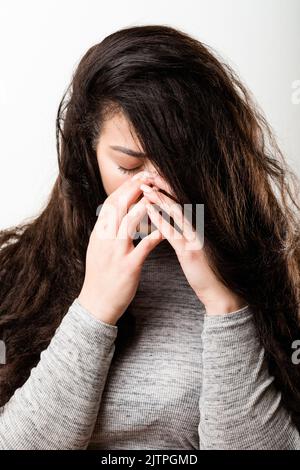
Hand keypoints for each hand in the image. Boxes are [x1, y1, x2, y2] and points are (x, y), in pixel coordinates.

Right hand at [78, 171, 164, 324]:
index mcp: (99, 234)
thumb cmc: (100, 275)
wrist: (97, 303)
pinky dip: (155, 235)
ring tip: (158, 194)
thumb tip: (113, 213)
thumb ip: (105, 230)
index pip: (111, 204)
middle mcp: (105, 239)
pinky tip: (166, 228)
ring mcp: (116, 252)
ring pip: (129, 222)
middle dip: (135, 189)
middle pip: (119, 207)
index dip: (125, 188)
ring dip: (144, 205)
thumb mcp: (97, 249)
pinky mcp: (128, 266)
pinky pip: (144, 247)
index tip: (139, 177)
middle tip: (150, 176)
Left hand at [140, 174, 246, 314]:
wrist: (219, 292)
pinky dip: (160, 219)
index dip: (166, 189)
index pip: (179, 203)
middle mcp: (197, 228)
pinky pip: (173, 232)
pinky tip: (149, 211)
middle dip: (161, 188)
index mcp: (196, 227)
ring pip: (176, 213)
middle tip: (145, 177)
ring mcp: (195, 238)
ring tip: (145, 189)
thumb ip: (184, 233)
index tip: (150, 179)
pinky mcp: (191, 251)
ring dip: (159, 199)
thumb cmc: (204, 271)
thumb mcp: (193, 248)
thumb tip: (171, 222)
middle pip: (178, 202)